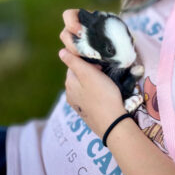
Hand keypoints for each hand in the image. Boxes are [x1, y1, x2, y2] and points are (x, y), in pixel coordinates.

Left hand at [59, 9, 125, 137]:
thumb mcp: (89, 74)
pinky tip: (103, 96)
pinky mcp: (85, 112)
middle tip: (104, 73)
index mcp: (69, 83)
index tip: (100, 66)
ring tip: (105, 84)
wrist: (112, 124)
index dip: (87, 62)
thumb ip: (74, 62)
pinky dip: (94, 93)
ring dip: (92, 82)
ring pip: (83, 86)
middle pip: (78, 75)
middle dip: (90, 72)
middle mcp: (69, 94)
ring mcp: (77, 105)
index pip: (74, 64)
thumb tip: (61, 51)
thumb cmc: (103, 95)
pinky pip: (87, 97)